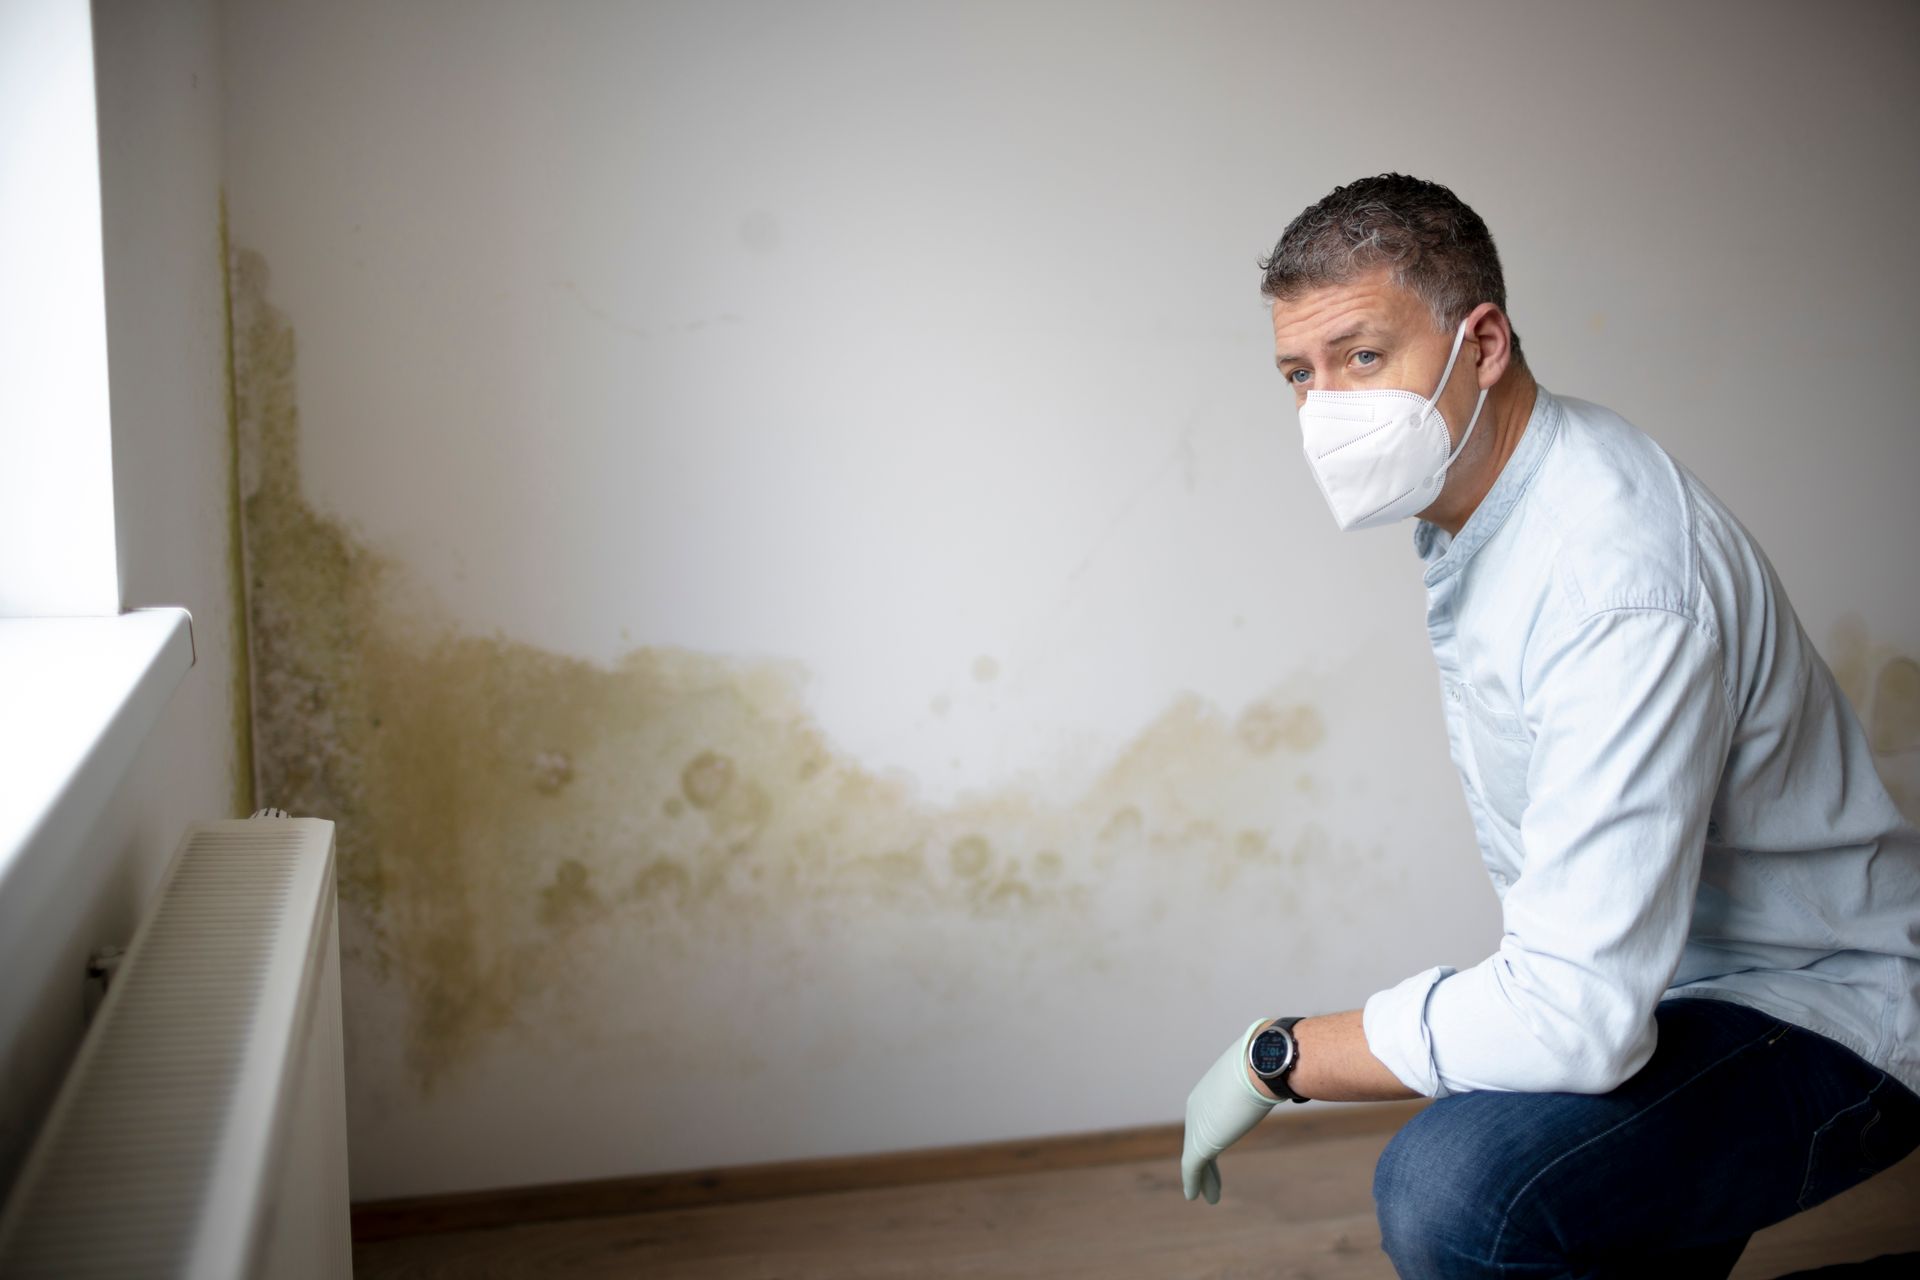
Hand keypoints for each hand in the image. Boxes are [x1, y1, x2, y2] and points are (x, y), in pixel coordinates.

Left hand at [1181, 1018, 1278, 1203]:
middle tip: (1205, 1175)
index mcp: (1211, 1088)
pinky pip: (1193, 1168)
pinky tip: (1195, 1197)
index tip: (1215, 1149)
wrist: (1261, 1065)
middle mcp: (1198, 1106)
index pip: (1209, 1118)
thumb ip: (1274, 1081)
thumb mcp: (1269, 1072)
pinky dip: (1194, 1182)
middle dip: (1204, 1158)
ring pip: (1196, 1157)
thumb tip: (1296, 1081)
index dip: (1213, 1134)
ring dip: (1204, 1177)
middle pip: (1199, 1137)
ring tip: (1207, 1194)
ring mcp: (1197, 1125)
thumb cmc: (1269, 1064)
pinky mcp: (1201, 1143)